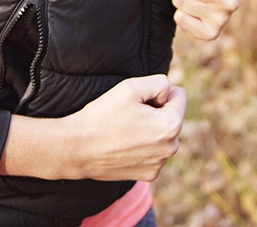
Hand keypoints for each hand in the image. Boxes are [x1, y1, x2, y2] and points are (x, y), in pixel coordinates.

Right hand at [0, 75, 185, 181]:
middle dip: (155, 112)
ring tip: (124, 131)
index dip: (156, 94)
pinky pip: (153, 151)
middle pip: (171, 116)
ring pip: (162, 134)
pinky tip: (123, 146)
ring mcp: (160, 163)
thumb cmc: (103, 115)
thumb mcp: (132, 87)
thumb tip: (168, 94)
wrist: (77, 149)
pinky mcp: (149, 174)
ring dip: (150, 129)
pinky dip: (143, 147)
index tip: (137, 103)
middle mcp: (171, 147)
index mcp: (171, 125)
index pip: (178, 95)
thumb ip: (160, 82)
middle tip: (129, 117)